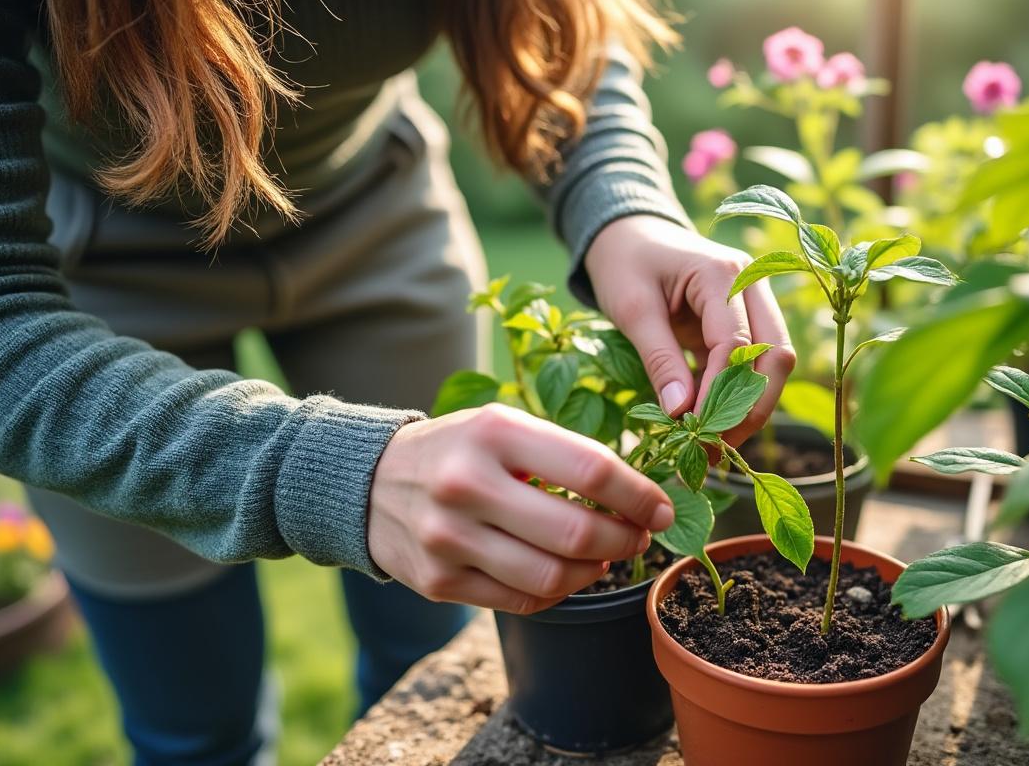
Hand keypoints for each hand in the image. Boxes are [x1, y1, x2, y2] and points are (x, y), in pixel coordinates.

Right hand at [366, 404, 673, 613]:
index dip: (640, 496)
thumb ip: (564, 454)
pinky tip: (566, 572)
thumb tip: (640, 497)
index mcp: (494, 433)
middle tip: (640, 536)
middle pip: (576, 532)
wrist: (367, 482)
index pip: (591, 470)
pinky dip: (558, 592)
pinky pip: (521, 601)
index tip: (661, 509)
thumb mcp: (502, 427)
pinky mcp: (439, 581)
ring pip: (553, 577)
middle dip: (626, 539)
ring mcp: (448, 538)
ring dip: (595, 571)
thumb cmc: (458, 450)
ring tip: (605, 555)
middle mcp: (467, 485)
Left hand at [586, 215, 794, 446]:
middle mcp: (751, 284)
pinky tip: (711, 428)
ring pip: (773, 363)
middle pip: (775, 355)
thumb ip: (658, 359)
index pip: (737, 343)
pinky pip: (753, 365)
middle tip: (716, 448)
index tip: (694, 431)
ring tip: (713, 447)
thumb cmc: (624, 264)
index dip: (720, 392)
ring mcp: (753, 302)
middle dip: (751, 407)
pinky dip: (736, 397)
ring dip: (749, 407)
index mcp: (723, 273)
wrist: (626, 234)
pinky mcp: (744, 322)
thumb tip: (679, 413)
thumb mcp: (631, 309)